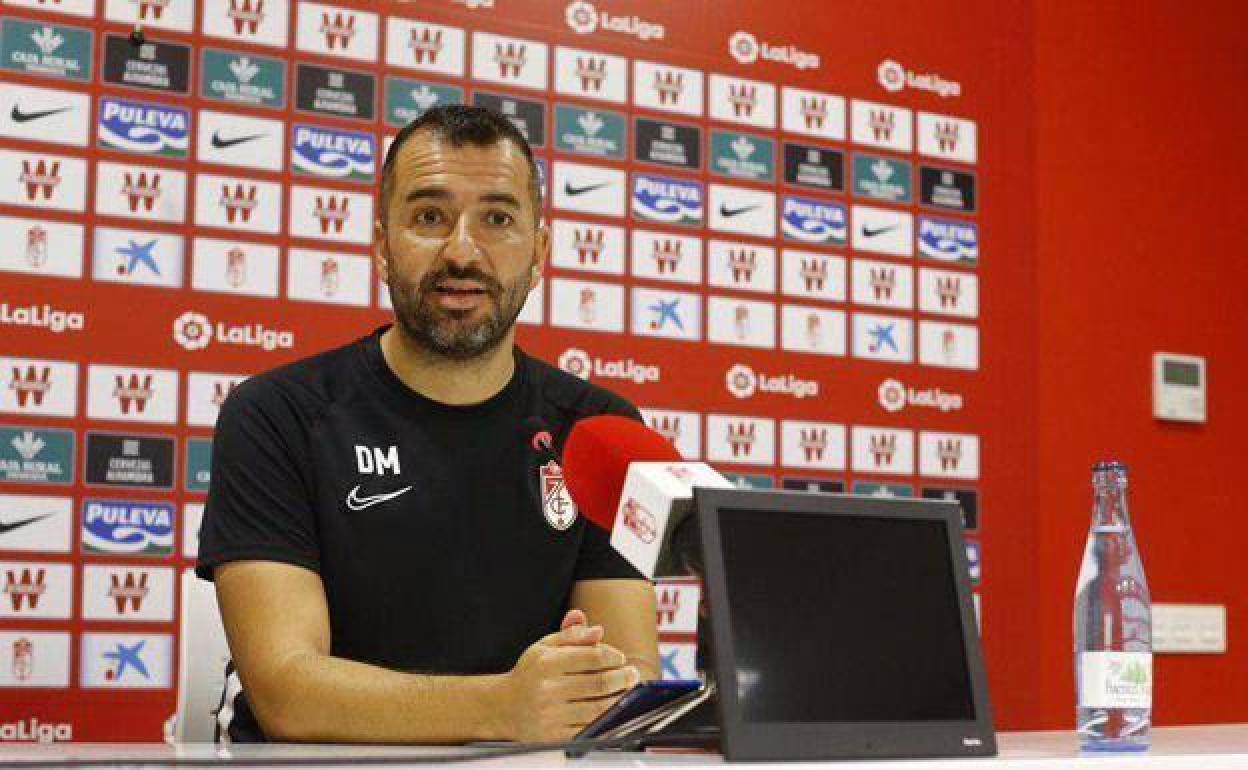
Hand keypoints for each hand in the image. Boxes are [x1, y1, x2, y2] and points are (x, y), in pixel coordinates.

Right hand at [501, 609, 640, 741]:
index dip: (612, 656)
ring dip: (619, 699)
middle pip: (598, 684)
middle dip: (622, 678)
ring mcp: (551, 716)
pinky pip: (589, 728)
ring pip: (597, 709)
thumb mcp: (545, 647)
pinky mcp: (555, 736)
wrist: (504, 707)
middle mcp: (547, 690)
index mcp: (546, 663)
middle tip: (631, 674)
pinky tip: (611, 710)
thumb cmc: (530, 673)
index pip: (591, 657)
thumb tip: (598, 630)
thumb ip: (572, 635)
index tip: (620, 658)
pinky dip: (605, 720)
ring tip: (626, 690)